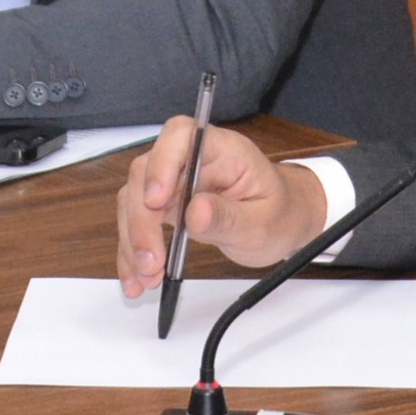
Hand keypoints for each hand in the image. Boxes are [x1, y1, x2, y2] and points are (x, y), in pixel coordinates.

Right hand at [116, 119, 325, 295]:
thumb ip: (230, 217)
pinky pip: (137, 224)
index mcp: (221, 150)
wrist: (283, 222)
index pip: (180, 136)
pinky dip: (132, 253)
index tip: (156, 201)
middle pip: (146, 174)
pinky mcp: (165, 208)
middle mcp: (191, 161)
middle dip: (142, 220)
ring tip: (148, 278)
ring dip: (133, 242)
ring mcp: (174, 183)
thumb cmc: (279, 212)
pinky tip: (135, 278)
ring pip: (134, 202)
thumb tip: (196, 213)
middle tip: (152, 262)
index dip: (162, 163)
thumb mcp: (263, 221)